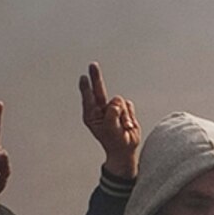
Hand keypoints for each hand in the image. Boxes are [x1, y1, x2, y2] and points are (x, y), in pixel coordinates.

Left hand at [78, 64, 139, 178]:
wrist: (126, 150)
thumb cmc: (115, 142)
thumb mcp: (110, 129)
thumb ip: (112, 113)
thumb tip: (117, 100)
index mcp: (92, 115)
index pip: (88, 97)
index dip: (87, 87)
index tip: (84, 77)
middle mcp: (101, 110)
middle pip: (99, 90)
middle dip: (96, 78)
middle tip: (93, 65)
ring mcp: (112, 110)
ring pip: (119, 102)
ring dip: (124, 115)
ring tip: (122, 127)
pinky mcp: (124, 111)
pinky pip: (128, 106)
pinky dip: (130, 115)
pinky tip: (127, 125)